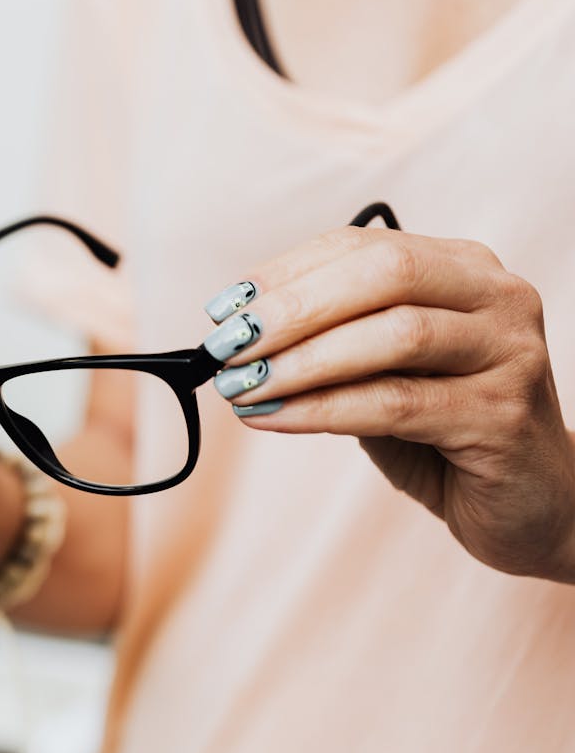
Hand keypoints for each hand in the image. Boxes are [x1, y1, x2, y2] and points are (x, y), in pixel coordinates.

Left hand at [203, 226, 574, 580]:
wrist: (530, 506)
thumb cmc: (442, 433)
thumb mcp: (380, 374)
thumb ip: (329, 343)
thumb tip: (237, 335)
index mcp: (462, 270)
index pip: (361, 246)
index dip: (284, 273)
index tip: (222, 309)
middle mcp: (497, 297)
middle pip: (383, 275)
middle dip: (291, 309)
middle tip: (224, 346)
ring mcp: (510, 353)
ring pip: (394, 336)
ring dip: (300, 362)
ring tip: (239, 388)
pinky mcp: (504, 415)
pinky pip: (396, 404)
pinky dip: (321, 410)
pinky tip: (272, 419)